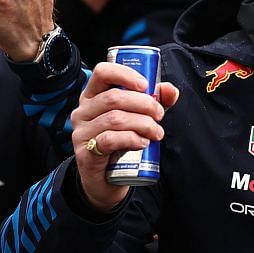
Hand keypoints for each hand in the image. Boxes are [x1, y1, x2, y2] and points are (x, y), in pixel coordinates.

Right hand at [69, 61, 178, 213]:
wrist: (105, 180)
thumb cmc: (120, 144)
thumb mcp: (137, 119)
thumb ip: (154, 102)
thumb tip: (171, 90)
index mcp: (93, 96)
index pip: (102, 72)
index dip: (125, 74)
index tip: (146, 85)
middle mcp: (83, 111)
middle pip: (113, 98)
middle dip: (144, 104)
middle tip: (160, 115)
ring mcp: (82, 132)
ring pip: (115, 119)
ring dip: (142, 124)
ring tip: (156, 132)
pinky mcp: (86, 153)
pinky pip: (109, 140)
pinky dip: (131, 139)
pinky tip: (143, 143)